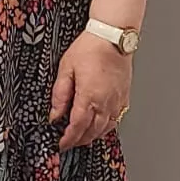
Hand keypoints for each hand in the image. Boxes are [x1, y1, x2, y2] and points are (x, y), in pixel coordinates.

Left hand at [49, 31, 131, 151]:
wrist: (113, 36)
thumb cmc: (91, 47)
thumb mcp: (66, 68)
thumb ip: (60, 94)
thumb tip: (55, 114)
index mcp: (89, 96)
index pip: (77, 126)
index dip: (69, 139)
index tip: (62, 144)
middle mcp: (105, 102)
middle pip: (92, 131)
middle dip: (80, 140)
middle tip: (70, 142)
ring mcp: (117, 100)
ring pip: (106, 128)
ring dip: (93, 136)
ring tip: (83, 137)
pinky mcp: (124, 96)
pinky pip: (117, 119)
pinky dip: (107, 127)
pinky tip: (101, 126)